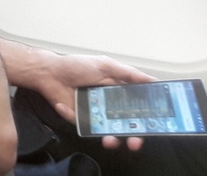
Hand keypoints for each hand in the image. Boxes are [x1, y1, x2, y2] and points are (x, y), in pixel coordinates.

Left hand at [34, 51, 153, 151]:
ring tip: (110, 140)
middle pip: (127, 126)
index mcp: (118, 92)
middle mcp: (109, 106)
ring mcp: (96, 115)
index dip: (148, 118)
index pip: (139, 109)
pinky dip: (76, 118)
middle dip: (134, 136)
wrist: (49, 72)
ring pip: (110, 133)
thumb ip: (129, 74)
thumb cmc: (76, 66)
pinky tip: (65, 107)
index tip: (157, 126)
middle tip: (135, 141)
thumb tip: (154, 81)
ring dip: (113, 139)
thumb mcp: (105, 65)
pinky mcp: (81, 121)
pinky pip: (84, 127)